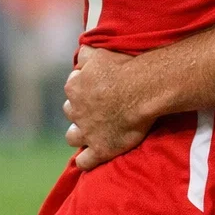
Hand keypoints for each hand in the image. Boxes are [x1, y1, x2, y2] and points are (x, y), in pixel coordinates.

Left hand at [63, 46, 154, 170]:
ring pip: (72, 137)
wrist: (143, 90)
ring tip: (91, 133)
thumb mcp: (100, 53)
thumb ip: (86, 54)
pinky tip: (91, 158)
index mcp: (75, 87)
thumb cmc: (124, 68)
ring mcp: (87, 131)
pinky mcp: (100, 149)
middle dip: (81, 111)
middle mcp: (76, 110)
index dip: (84, 87)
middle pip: (71, 111)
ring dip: (79, 134)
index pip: (73, 87)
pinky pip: (85, 161)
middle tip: (98, 109)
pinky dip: (86, 161)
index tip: (97, 87)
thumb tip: (79, 54)